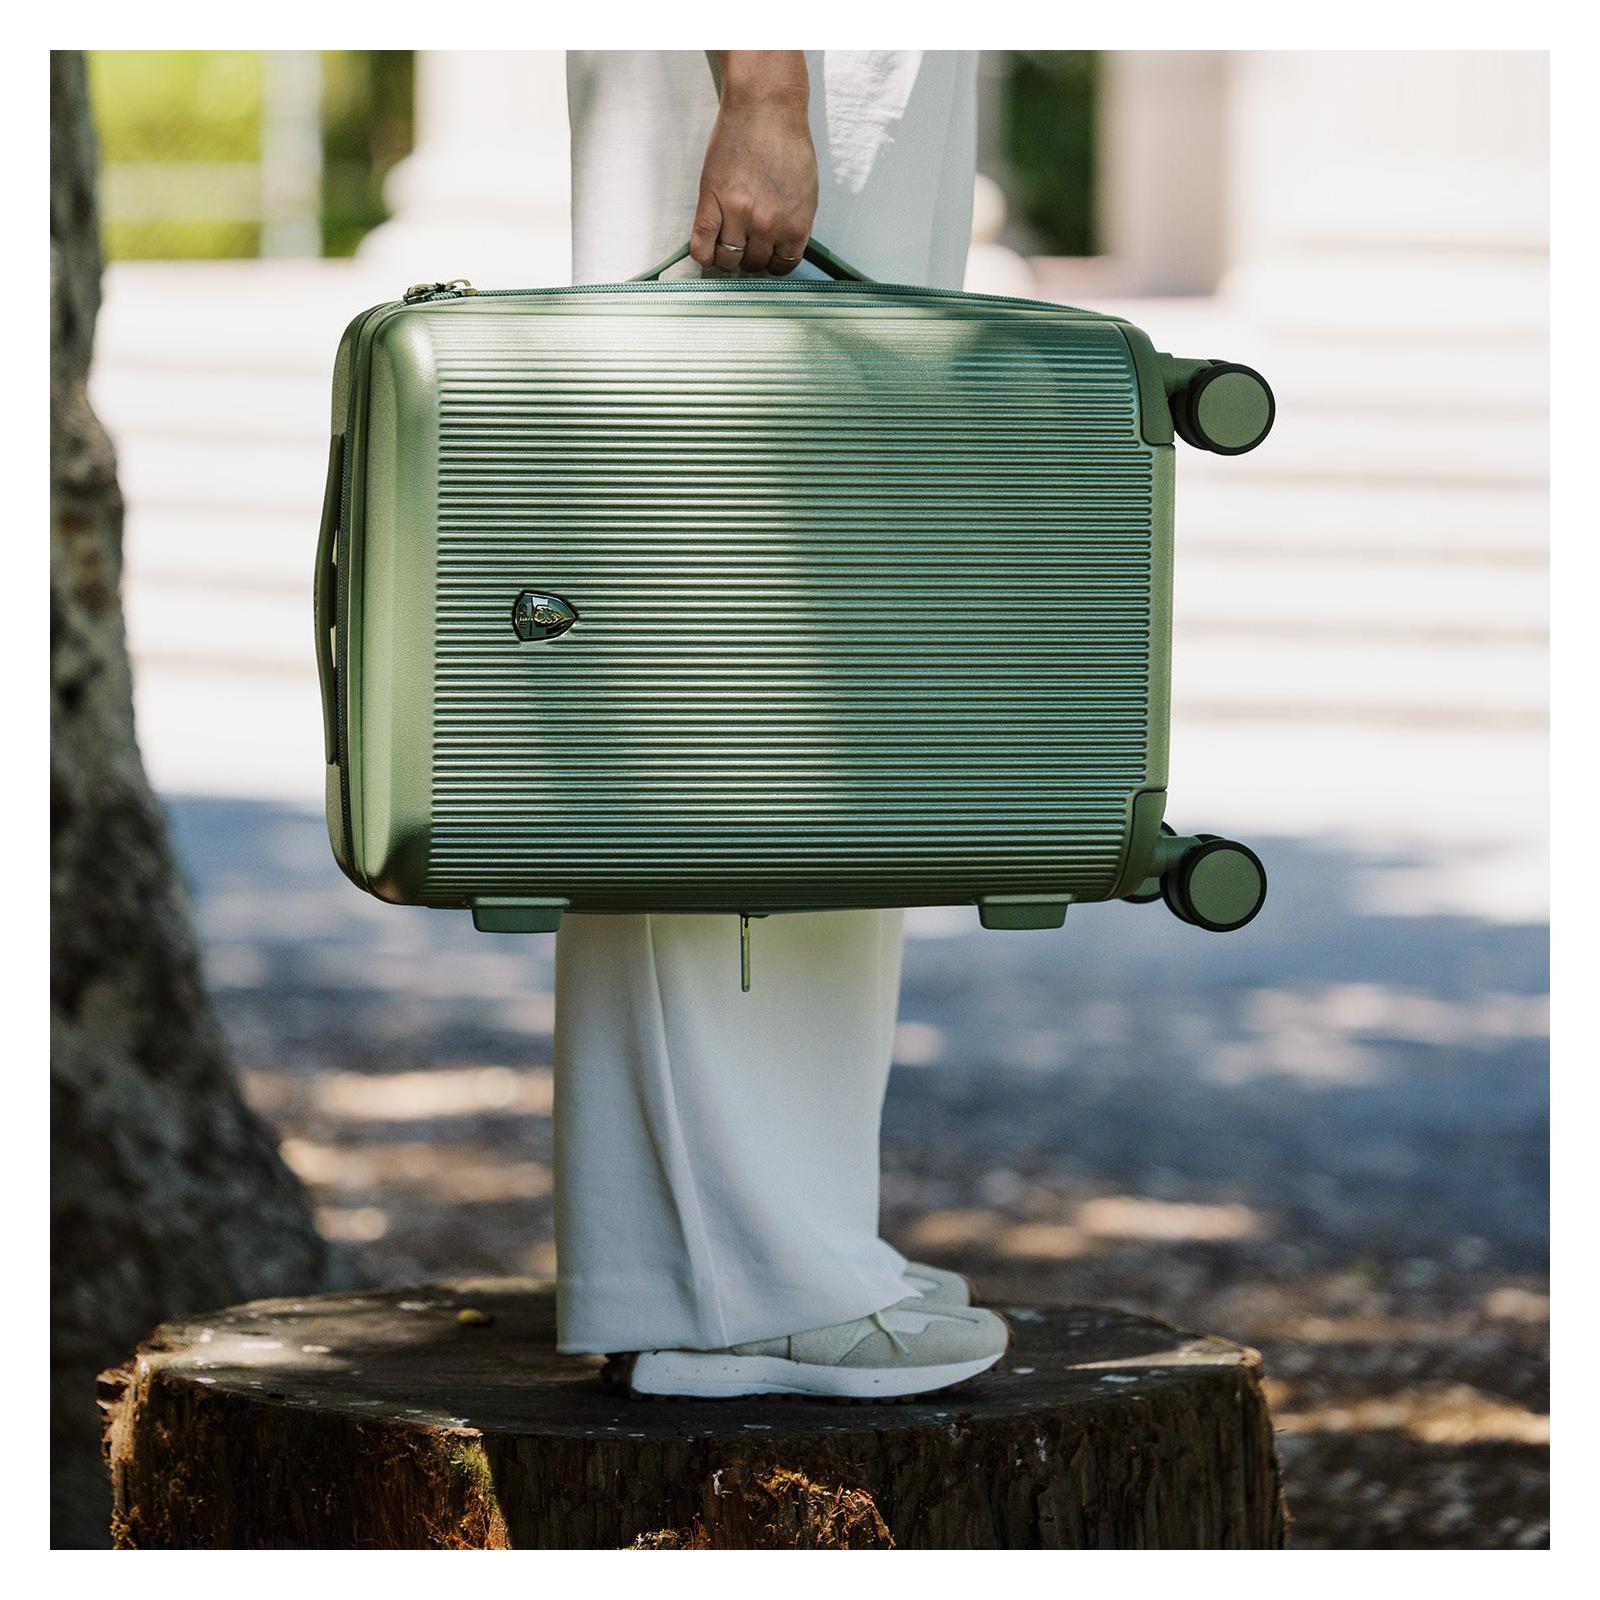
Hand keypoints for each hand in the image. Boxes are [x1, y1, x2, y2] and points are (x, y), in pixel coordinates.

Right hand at [691, 52, 816, 275]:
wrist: (765, 107)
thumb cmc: (788, 143)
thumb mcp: (805, 192)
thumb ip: (794, 223)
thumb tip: (781, 247)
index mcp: (795, 225)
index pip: (782, 266)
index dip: (772, 262)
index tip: (766, 255)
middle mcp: (768, 226)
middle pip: (753, 264)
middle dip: (749, 258)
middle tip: (745, 243)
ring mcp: (738, 216)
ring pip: (728, 260)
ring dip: (727, 257)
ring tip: (727, 242)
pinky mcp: (711, 203)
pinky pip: (701, 247)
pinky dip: (703, 256)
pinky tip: (707, 250)